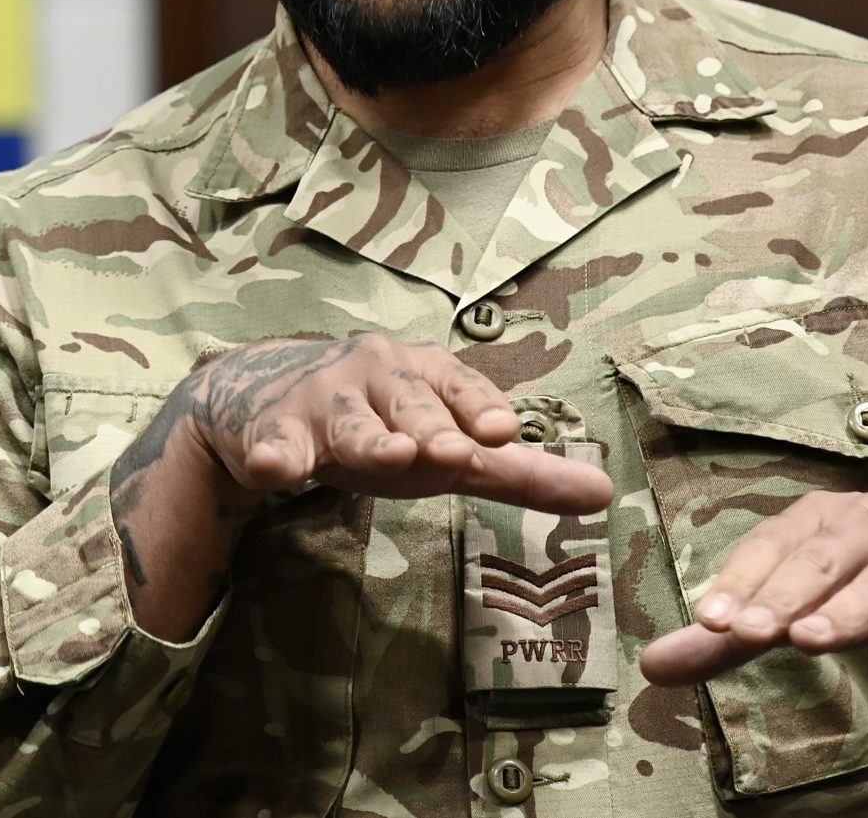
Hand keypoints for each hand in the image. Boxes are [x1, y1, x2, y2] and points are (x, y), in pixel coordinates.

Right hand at [108, 334, 610, 638]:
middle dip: (430, 425)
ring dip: (367, 437)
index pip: (458, 385)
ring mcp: (318, 400)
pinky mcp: (268, 431)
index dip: (479, 406)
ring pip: (347, 422)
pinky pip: (273, 444)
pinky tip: (274, 466)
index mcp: (422, 373)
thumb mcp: (447, 447)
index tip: (504, 430)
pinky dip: (274, 454)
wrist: (261, 401)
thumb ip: (519, 472)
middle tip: (451, 452)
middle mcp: (373, 375)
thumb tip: (605, 494)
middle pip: (406, 402)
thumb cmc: (379, 423)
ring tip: (389, 456)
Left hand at [638, 491, 867, 686]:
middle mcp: (864, 525)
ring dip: (845, 610)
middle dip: (781, 595)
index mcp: (817, 520)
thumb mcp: (809, 594)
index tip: (708, 620)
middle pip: (818, 560)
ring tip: (810, 641)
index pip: (769, 548)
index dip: (739, 581)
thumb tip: (653, 668)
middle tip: (744, 630)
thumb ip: (734, 634)